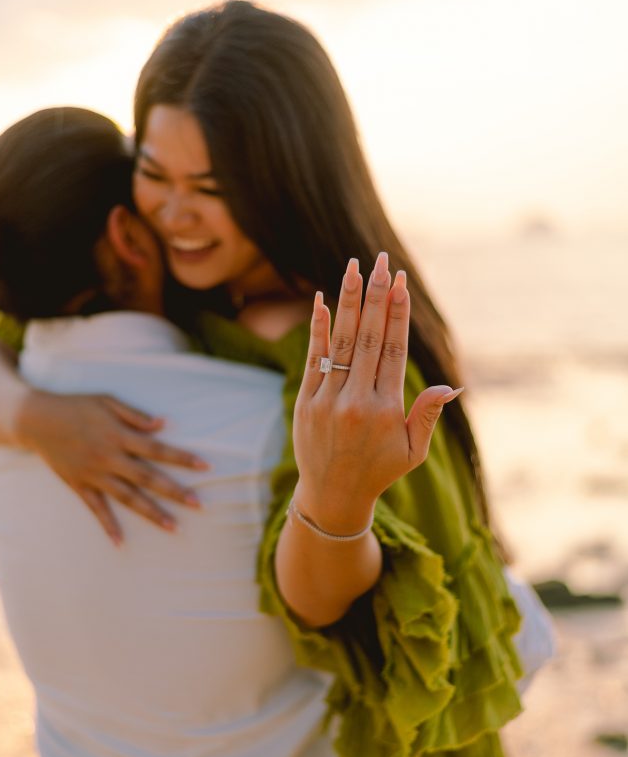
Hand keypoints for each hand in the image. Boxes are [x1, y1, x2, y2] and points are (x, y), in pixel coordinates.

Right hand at [17, 390, 208, 543]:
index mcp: (119, 435)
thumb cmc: (76, 406)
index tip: (206, 466)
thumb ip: (135, 415)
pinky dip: (108, 526)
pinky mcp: (79, 485)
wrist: (36, 420)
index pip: (158, 449)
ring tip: (174, 528)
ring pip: (128, 498)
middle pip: (148, 478)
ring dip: (152, 513)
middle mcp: (109, 457)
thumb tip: (164, 424)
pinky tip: (120, 543)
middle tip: (201, 505)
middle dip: (176, 492)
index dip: (183, 458)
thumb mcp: (107, 401)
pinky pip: (96, 509)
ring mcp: (94, 474)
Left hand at [293, 252, 461, 533]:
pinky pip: (313, 358)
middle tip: (382, 261)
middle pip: (368, 338)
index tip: (401, 283)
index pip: (393, 350)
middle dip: (376, 296)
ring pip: (341, 342)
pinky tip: (322, 300)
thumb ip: (426, 415)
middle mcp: (356, 402)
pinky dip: (317, 329)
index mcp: (386, 410)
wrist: (332, 495)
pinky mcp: (306, 401)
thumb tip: (450, 388)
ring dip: (348, 302)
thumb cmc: (379, 470)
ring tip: (354, 268)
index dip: (398, 314)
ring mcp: (328, 400)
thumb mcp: (413, 450)